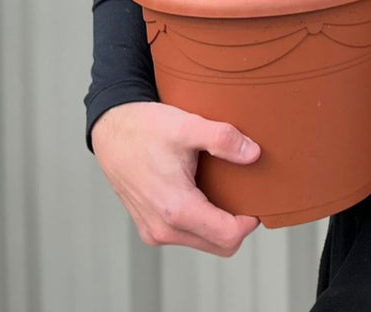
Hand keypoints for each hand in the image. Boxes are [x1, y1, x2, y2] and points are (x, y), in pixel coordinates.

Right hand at [92, 101, 260, 255]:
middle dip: (238, 225)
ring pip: (204, 242)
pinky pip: (187, 235)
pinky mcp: (149, 226)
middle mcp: (163, 229)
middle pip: (220, 245)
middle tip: (246, 193)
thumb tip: (254, 154)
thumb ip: (223, 139)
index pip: (228, 236)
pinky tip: (204, 192)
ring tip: (226, 189)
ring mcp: (154, 231)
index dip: (250, 221)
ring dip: (219, 223)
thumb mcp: (188, 125)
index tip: (258, 197)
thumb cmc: (146, 128)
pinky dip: (202, 221)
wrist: (112, 131)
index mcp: (175, 208)